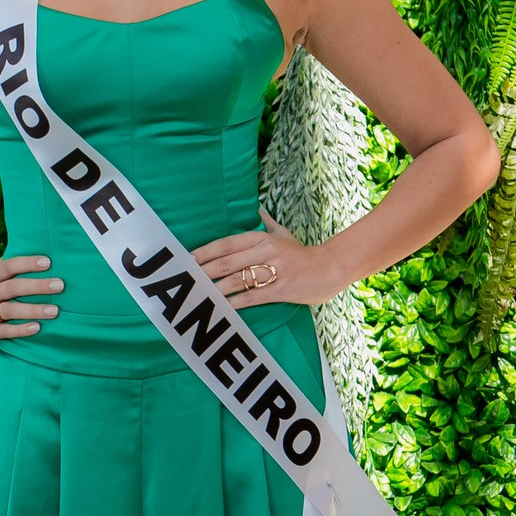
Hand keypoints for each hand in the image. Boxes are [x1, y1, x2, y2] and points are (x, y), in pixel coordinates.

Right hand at [0, 253, 61, 348]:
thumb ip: (9, 274)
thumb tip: (41, 263)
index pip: (8, 267)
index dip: (27, 263)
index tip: (47, 262)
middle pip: (13, 287)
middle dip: (37, 286)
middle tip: (59, 285)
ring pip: (10, 309)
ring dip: (33, 309)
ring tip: (55, 311)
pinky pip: (4, 330)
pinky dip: (20, 329)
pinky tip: (36, 328)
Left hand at [192, 208, 342, 309]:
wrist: (330, 269)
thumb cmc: (302, 254)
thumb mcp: (285, 234)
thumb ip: (268, 223)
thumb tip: (256, 209)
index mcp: (263, 238)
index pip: (227, 243)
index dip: (206, 251)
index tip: (189, 259)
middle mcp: (266, 251)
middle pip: (228, 262)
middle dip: (204, 271)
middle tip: (186, 279)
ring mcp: (274, 271)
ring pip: (237, 280)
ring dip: (215, 288)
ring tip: (198, 294)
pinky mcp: (281, 290)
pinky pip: (252, 297)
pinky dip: (235, 302)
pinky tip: (222, 306)